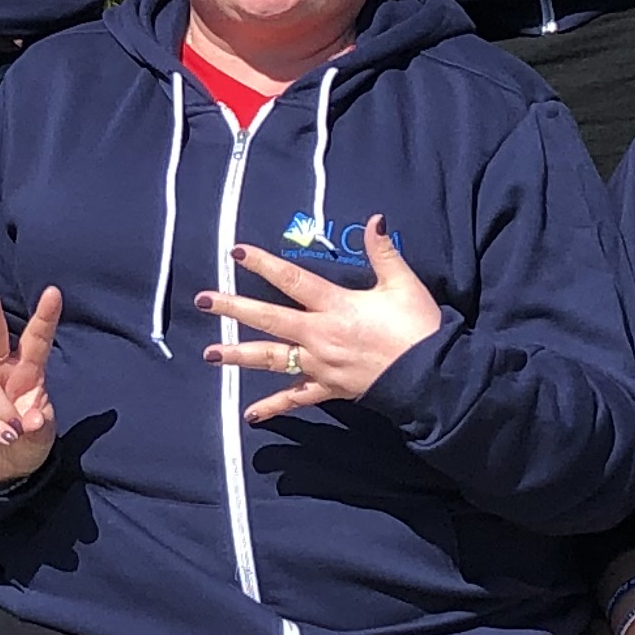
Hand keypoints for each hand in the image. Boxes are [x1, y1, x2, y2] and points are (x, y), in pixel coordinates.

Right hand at [0, 281, 63, 485]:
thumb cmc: (25, 441)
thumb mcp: (43, 436)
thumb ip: (40, 425)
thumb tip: (32, 418)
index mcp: (27, 371)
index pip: (36, 340)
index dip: (45, 317)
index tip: (53, 292)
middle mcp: (0, 371)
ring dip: (0, 407)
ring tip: (14, 432)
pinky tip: (6, 436)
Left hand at [196, 216, 444, 422]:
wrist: (432, 378)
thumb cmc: (419, 328)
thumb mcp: (403, 285)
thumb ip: (384, 252)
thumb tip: (374, 219)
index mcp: (337, 306)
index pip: (292, 281)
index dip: (264, 265)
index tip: (236, 253)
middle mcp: (321, 336)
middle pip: (269, 319)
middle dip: (234, 308)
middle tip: (202, 301)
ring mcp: (321, 365)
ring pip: (273, 359)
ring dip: (239, 356)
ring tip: (210, 354)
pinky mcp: (330, 389)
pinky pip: (297, 398)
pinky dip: (274, 406)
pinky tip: (250, 414)